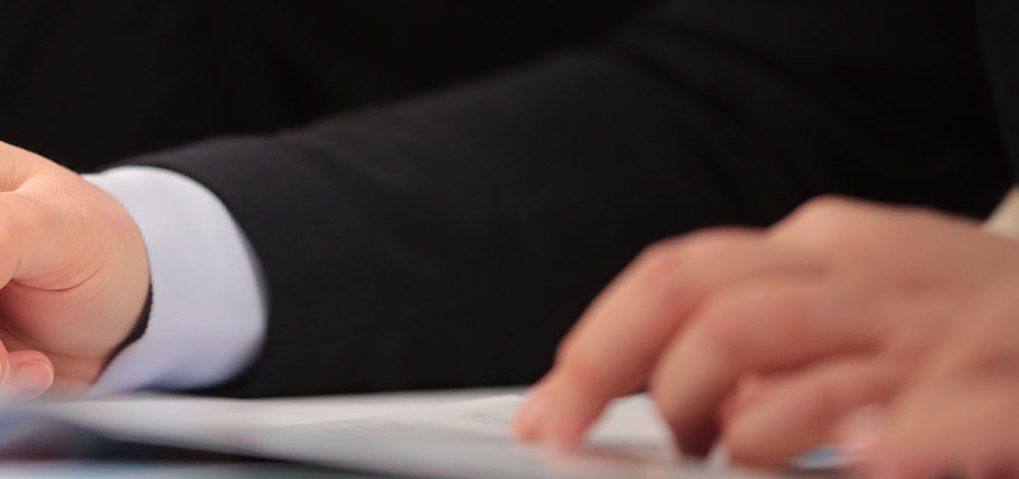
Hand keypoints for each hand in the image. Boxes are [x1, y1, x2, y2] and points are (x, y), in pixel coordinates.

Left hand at [511, 196, 1018, 465]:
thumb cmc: (964, 331)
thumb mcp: (861, 304)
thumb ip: (766, 336)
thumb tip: (652, 394)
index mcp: (824, 247)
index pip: (678, 276)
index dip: (596, 349)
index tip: (546, 412)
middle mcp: (864, 274)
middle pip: (705, 307)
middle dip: (625, 376)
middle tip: (601, 439)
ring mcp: (927, 328)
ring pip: (766, 347)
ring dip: (729, 423)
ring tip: (728, 460)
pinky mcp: (994, 384)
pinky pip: (902, 410)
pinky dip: (850, 435)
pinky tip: (843, 457)